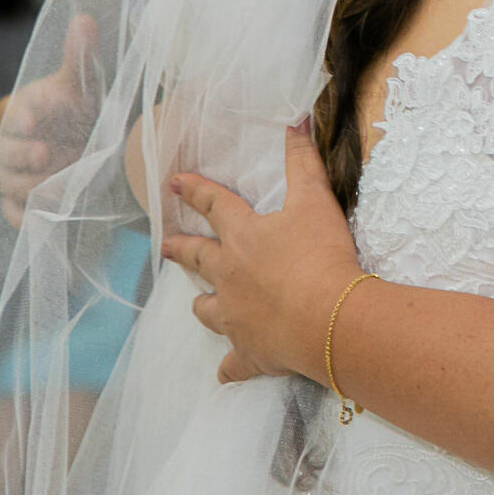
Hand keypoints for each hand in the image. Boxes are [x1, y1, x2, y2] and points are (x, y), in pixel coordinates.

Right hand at [0, 14, 97, 227]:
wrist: (91, 139)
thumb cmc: (79, 106)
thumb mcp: (82, 82)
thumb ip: (79, 54)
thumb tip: (84, 19)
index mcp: (14, 111)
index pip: (6, 114)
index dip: (18, 117)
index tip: (33, 121)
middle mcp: (6, 144)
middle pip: (1, 153)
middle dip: (20, 154)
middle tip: (45, 153)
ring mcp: (12, 174)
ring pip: (7, 184)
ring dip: (29, 186)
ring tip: (58, 184)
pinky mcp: (22, 200)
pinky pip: (12, 213)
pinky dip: (23, 219)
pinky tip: (38, 222)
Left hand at [162, 123, 363, 385]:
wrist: (329, 318)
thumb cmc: (322, 255)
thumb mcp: (316, 200)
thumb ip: (303, 160)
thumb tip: (295, 120)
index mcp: (244, 236)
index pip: (214, 205)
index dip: (195, 190)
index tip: (174, 182)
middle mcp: (230, 275)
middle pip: (198, 259)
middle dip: (181, 249)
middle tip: (165, 245)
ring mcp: (235, 317)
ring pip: (208, 310)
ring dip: (204, 305)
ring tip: (200, 304)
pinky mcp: (250, 351)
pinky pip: (233, 363)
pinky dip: (230, 368)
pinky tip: (225, 373)